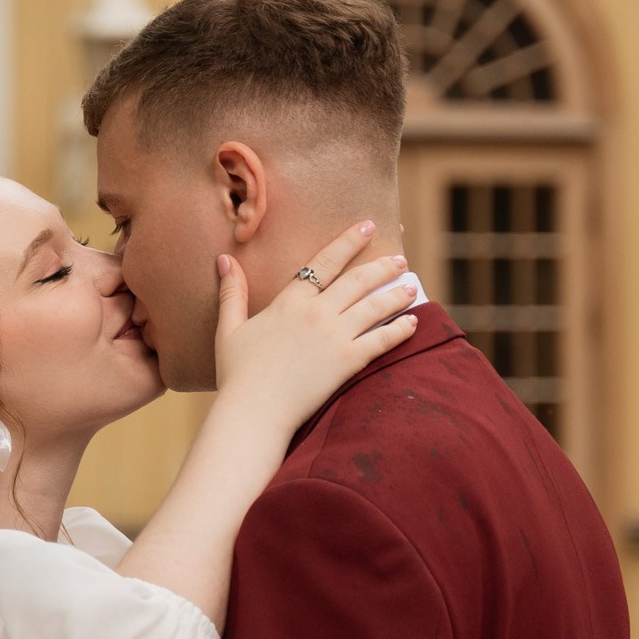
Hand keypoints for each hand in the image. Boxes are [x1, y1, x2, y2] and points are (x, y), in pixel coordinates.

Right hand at [212, 222, 416, 432]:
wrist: (253, 411)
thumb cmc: (238, 374)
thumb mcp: (229, 329)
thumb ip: (231, 293)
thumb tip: (224, 259)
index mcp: (290, 302)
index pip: (324, 262)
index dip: (347, 242)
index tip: (366, 227)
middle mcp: (316, 313)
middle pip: (357, 281)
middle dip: (381, 267)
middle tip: (399, 259)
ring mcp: (335, 336)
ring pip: (374, 306)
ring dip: (396, 294)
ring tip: (411, 286)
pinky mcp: (348, 361)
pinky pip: (382, 340)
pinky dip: (400, 330)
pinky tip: (413, 323)